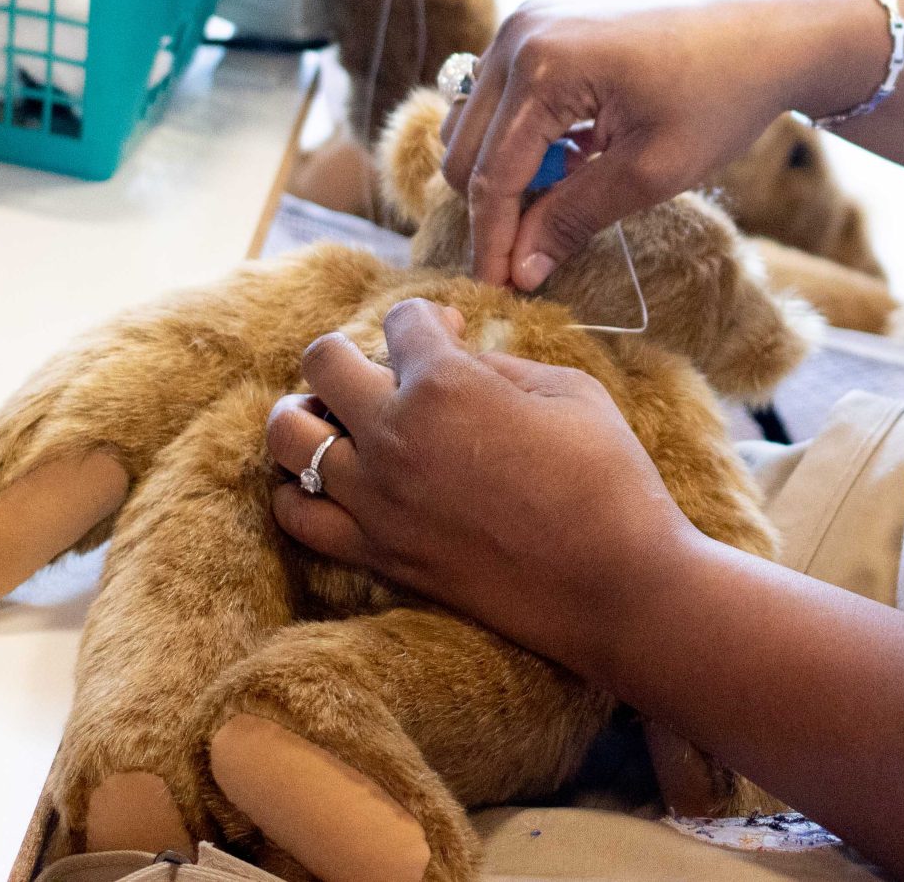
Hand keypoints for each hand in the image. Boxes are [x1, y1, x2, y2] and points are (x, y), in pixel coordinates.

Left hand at [267, 299, 699, 668]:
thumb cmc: (607, 477)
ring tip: (340, 422)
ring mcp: (376, 499)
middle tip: (384, 372)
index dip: (428, 319)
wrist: (615, 583)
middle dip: (351, 351)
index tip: (449, 334)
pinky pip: (297, 515)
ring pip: (288, 436)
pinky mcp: (376, 555)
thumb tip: (458, 356)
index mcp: (445, 382)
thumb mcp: (567, 390)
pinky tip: (332, 482)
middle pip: (321, 363)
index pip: (402, 319)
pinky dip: (300, 490)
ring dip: (309, 414)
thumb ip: (498, 364)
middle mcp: (393, 435)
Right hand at [443, 0, 889, 287]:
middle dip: (495, 208)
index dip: (492, 241)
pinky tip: (579, 155)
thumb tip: (520, 270)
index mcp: (541, 65)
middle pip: (465, 148)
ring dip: (509, 171)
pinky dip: (526, 137)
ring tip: (571, 195)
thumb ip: (574, 217)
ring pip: (477, 124)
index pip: (491, 174)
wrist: (769, 31)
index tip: (499, 291)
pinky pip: (505, 96)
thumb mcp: (651, 171)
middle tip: (536, 255)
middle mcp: (519, 33)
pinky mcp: (543, 24)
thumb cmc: (722, 96)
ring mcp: (527, 21)